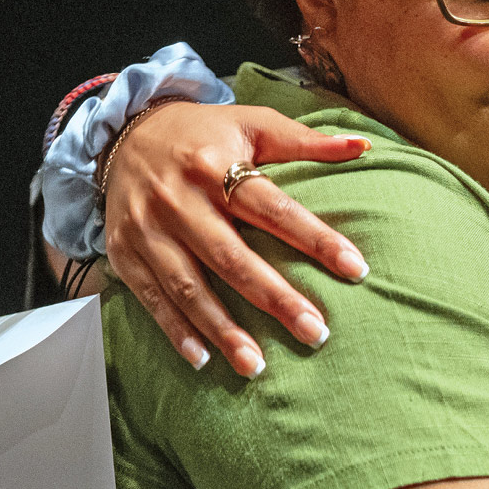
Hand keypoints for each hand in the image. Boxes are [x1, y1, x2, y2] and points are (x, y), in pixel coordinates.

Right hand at [104, 101, 369, 376]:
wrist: (125, 133)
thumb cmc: (202, 134)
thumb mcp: (251, 123)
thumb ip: (305, 141)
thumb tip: (362, 148)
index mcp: (215, 166)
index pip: (274, 208)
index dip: (316, 239)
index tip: (357, 269)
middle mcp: (179, 199)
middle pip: (232, 256)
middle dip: (275, 298)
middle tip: (315, 332)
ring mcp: (148, 229)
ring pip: (189, 287)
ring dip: (223, 330)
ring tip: (256, 365)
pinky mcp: (125, 253)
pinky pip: (152, 299)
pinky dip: (176, 331)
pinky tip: (203, 359)